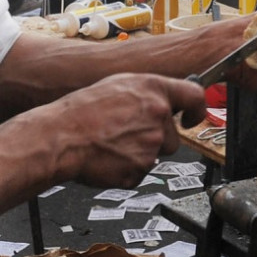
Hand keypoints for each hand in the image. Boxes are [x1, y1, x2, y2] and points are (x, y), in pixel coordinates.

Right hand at [54, 74, 206, 188]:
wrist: (58, 138)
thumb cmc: (81, 112)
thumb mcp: (119, 86)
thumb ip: (149, 93)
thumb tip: (169, 102)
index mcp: (154, 90)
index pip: (195, 95)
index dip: (197, 109)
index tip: (192, 118)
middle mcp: (158, 115)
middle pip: (173, 136)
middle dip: (156, 138)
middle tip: (126, 134)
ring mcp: (152, 144)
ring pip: (157, 154)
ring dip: (140, 152)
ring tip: (113, 143)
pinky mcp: (141, 168)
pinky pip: (141, 170)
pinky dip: (127, 167)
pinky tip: (109, 157)